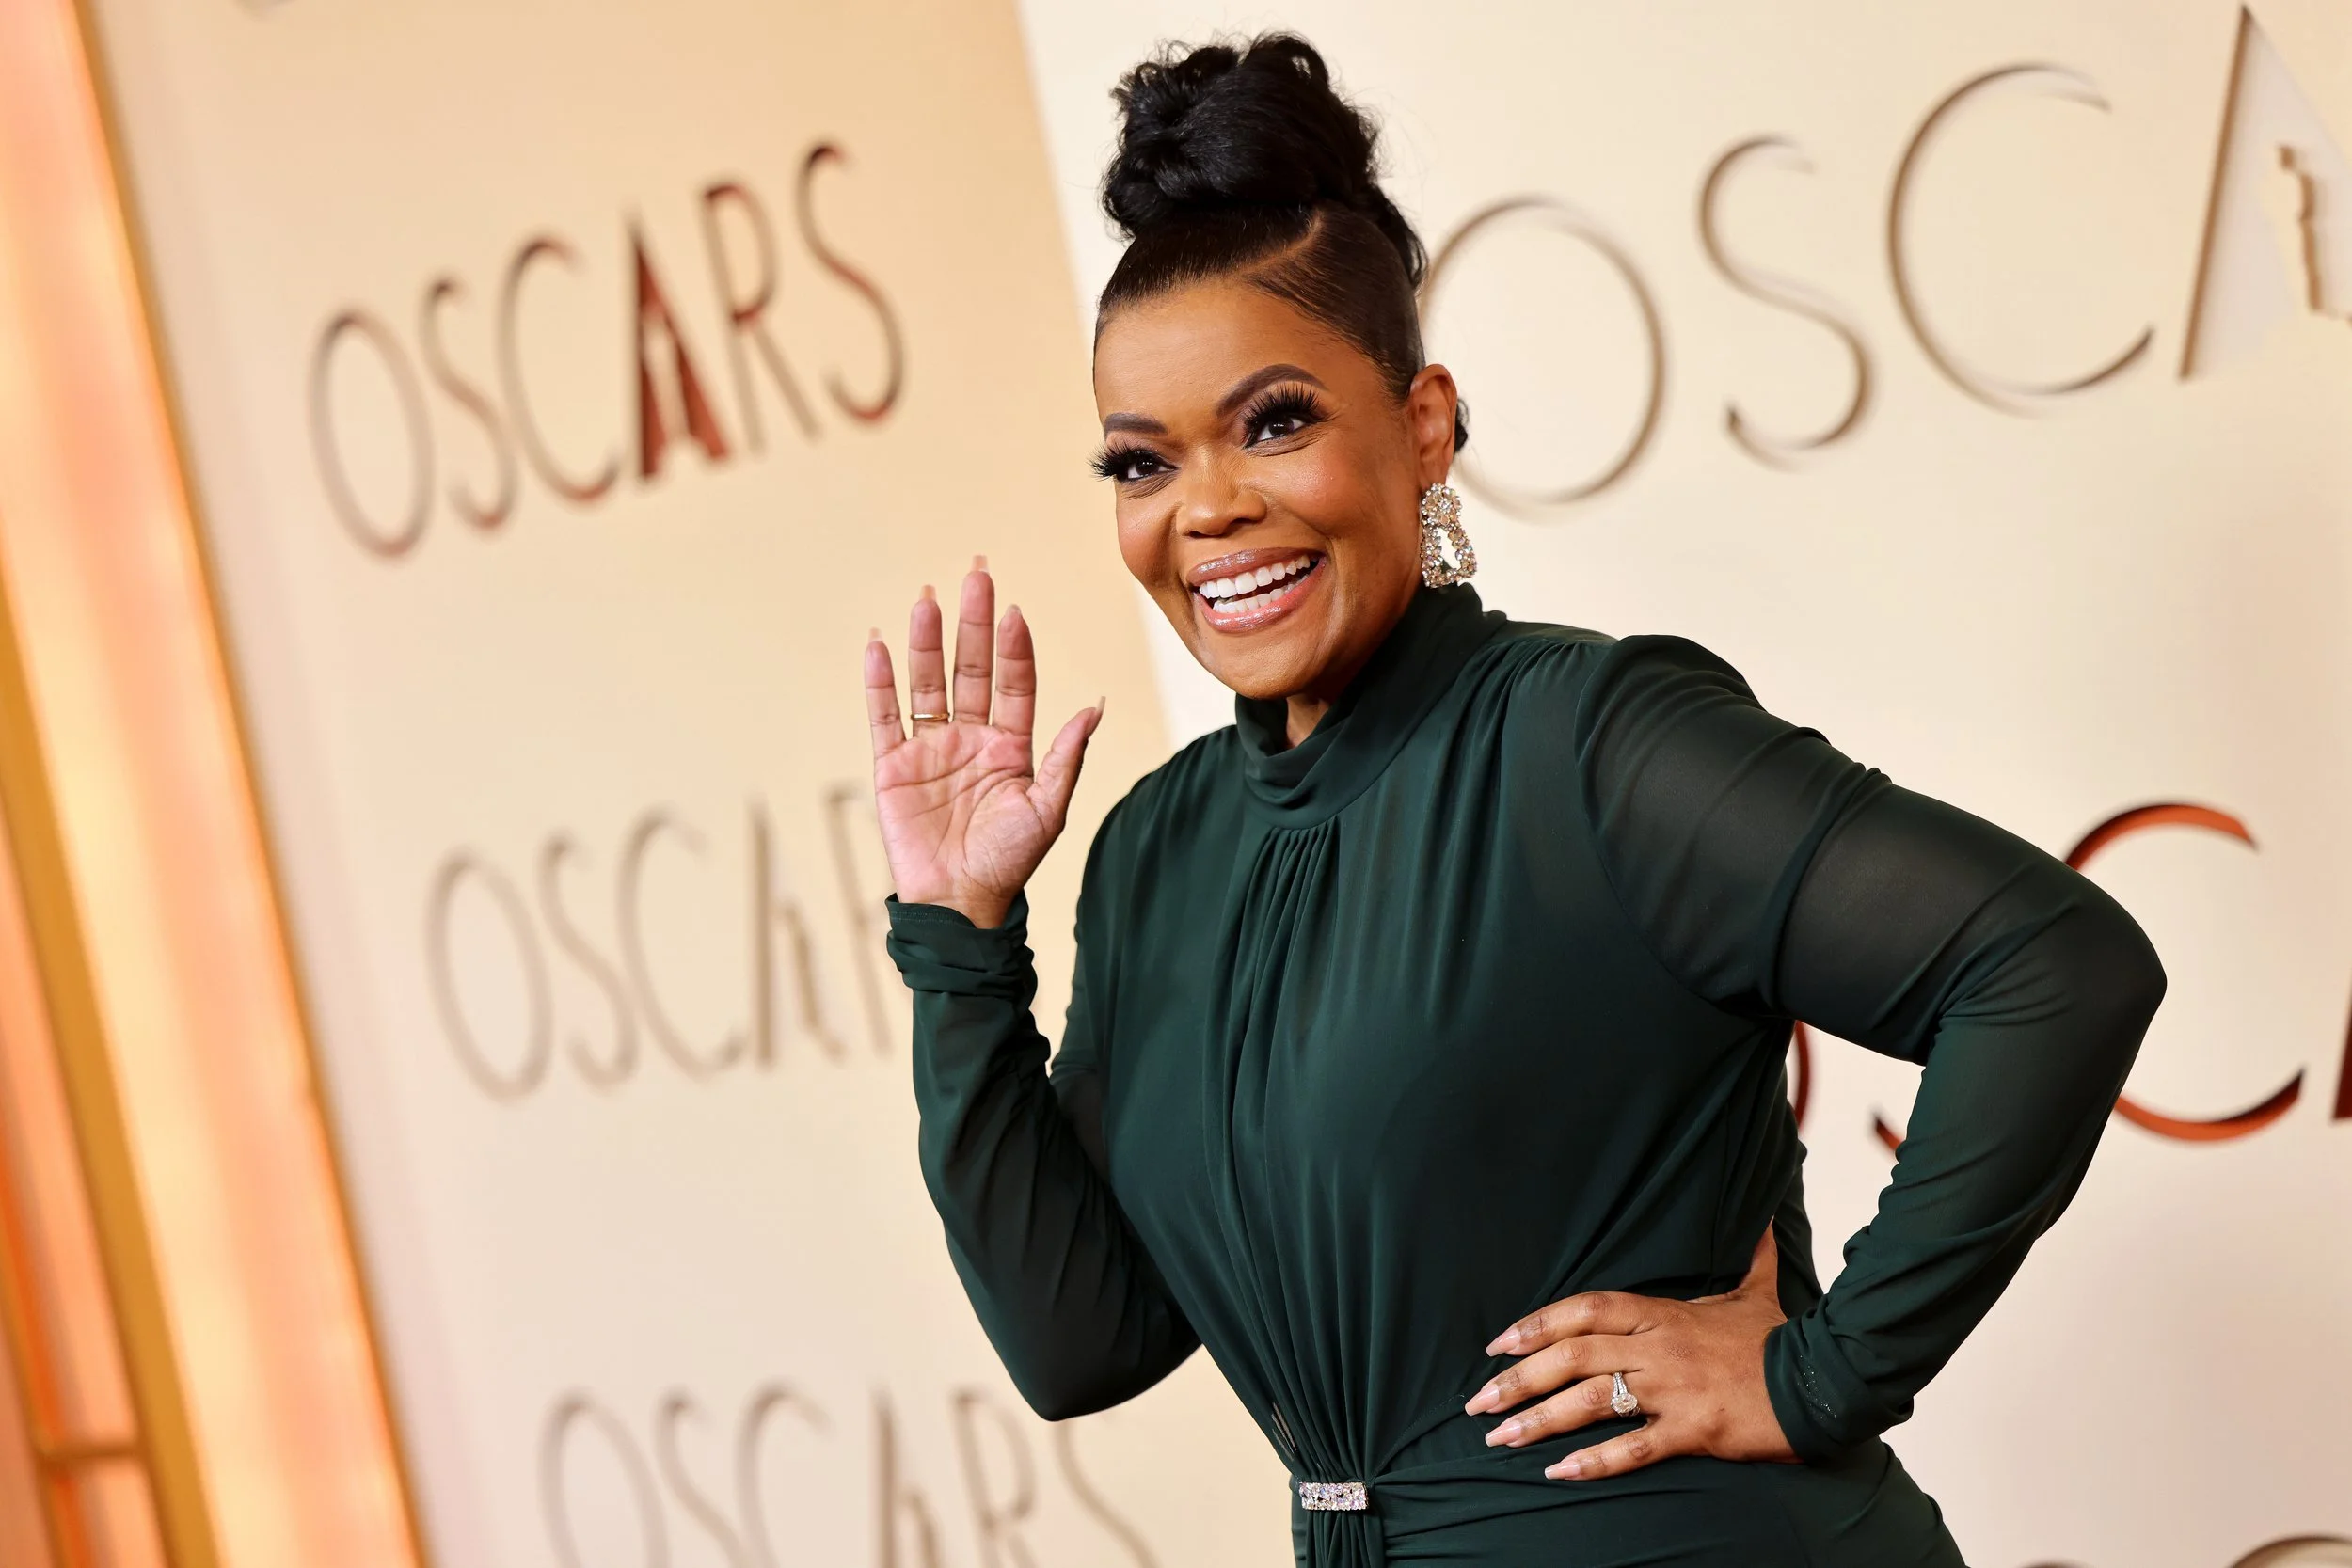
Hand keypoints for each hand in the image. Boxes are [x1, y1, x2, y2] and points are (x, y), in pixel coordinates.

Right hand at [864, 561, 1101, 929]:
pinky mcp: (893, 767)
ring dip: (926, 642)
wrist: (958, 904)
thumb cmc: (1007, 863)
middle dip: (973, 623)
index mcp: (1010, 746)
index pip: (1013, 684)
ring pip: (927, 683)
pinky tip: (880, 645)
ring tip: (927, 600)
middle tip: (975, 575)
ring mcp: (930, 749)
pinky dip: (881, 682)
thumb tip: (1095, 707)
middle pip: (970, 669)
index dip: (1014, 649)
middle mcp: (970, 738)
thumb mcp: (1047, 809)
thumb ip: (1066, 756)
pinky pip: (886, 716)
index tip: (1014, 613)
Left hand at [1463, 1228, 1799, 1480]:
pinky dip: (1592, 1461)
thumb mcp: (1757, 1291)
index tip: (1498, 1344)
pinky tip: (1557, 1471)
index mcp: (1662, 1313)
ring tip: (1499, 1437)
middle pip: (1572, 1355)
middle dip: (1518, 1378)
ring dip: (1539, 1419)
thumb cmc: (1781, 1339)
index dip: (1536, 1325)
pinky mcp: (1693, 1430)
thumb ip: (1749, 1256)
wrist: (1825, 1380)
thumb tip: (1761, 1217)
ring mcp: (1673, 1389)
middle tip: (1479, 1400)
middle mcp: (1658, 1347)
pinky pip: (1632, 1447)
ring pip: (1591, 1401)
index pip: (1584, 1310)